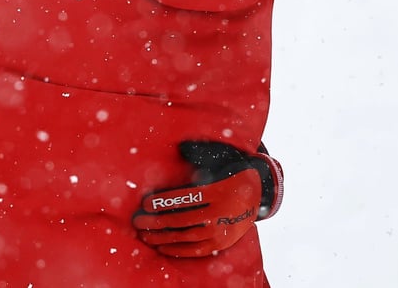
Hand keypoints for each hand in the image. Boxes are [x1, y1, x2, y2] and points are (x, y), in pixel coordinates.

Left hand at [133, 141, 282, 256]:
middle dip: (157, 222)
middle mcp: (221, 213)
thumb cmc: (232, 171)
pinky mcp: (223, 243)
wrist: (260, 192)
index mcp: (219, 191)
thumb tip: (180, 146)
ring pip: (188, 238)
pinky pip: (198, 250)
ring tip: (144, 235)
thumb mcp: (221, 157)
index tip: (145, 203)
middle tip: (137, 222)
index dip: (164, 202)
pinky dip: (179, 250)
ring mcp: (222, 231)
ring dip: (163, 238)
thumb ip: (200, 152)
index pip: (187, 198)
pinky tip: (161, 247)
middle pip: (183, 220)